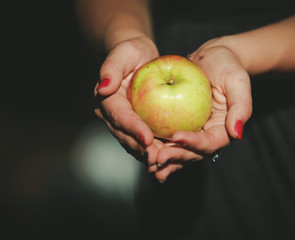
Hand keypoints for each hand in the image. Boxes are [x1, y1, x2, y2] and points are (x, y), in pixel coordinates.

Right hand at [94, 36, 159, 164]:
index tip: (147, 138)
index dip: (133, 129)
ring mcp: (124, 122)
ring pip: (135, 142)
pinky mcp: (137, 125)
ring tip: (164, 162)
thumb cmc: (130, 52)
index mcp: (106, 100)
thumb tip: (103, 87)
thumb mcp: (123, 53)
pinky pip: (145, 139)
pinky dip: (155, 148)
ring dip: (148, 154)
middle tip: (158, 158)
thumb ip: (111, 68)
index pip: (119, 117)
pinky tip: (169, 156)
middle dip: (141, 149)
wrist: (138, 58)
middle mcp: (112, 115)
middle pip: (126, 135)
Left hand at [153, 37, 252, 181]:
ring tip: (150, 164)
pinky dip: (159, 147)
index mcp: (223, 129)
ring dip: (167, 160)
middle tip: (158, 157)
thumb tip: (236, 133)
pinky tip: (146, 151)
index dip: (193, 143)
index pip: (209, 143)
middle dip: (176, 156)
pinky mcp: (180, 125)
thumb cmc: (228, 65)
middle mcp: (208, 134)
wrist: (212, 57)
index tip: (176, 136)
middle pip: (193, 153)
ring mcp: (194, 131)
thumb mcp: (237, 81)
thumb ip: (242, 107)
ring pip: (181, 151)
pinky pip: (170, 139)